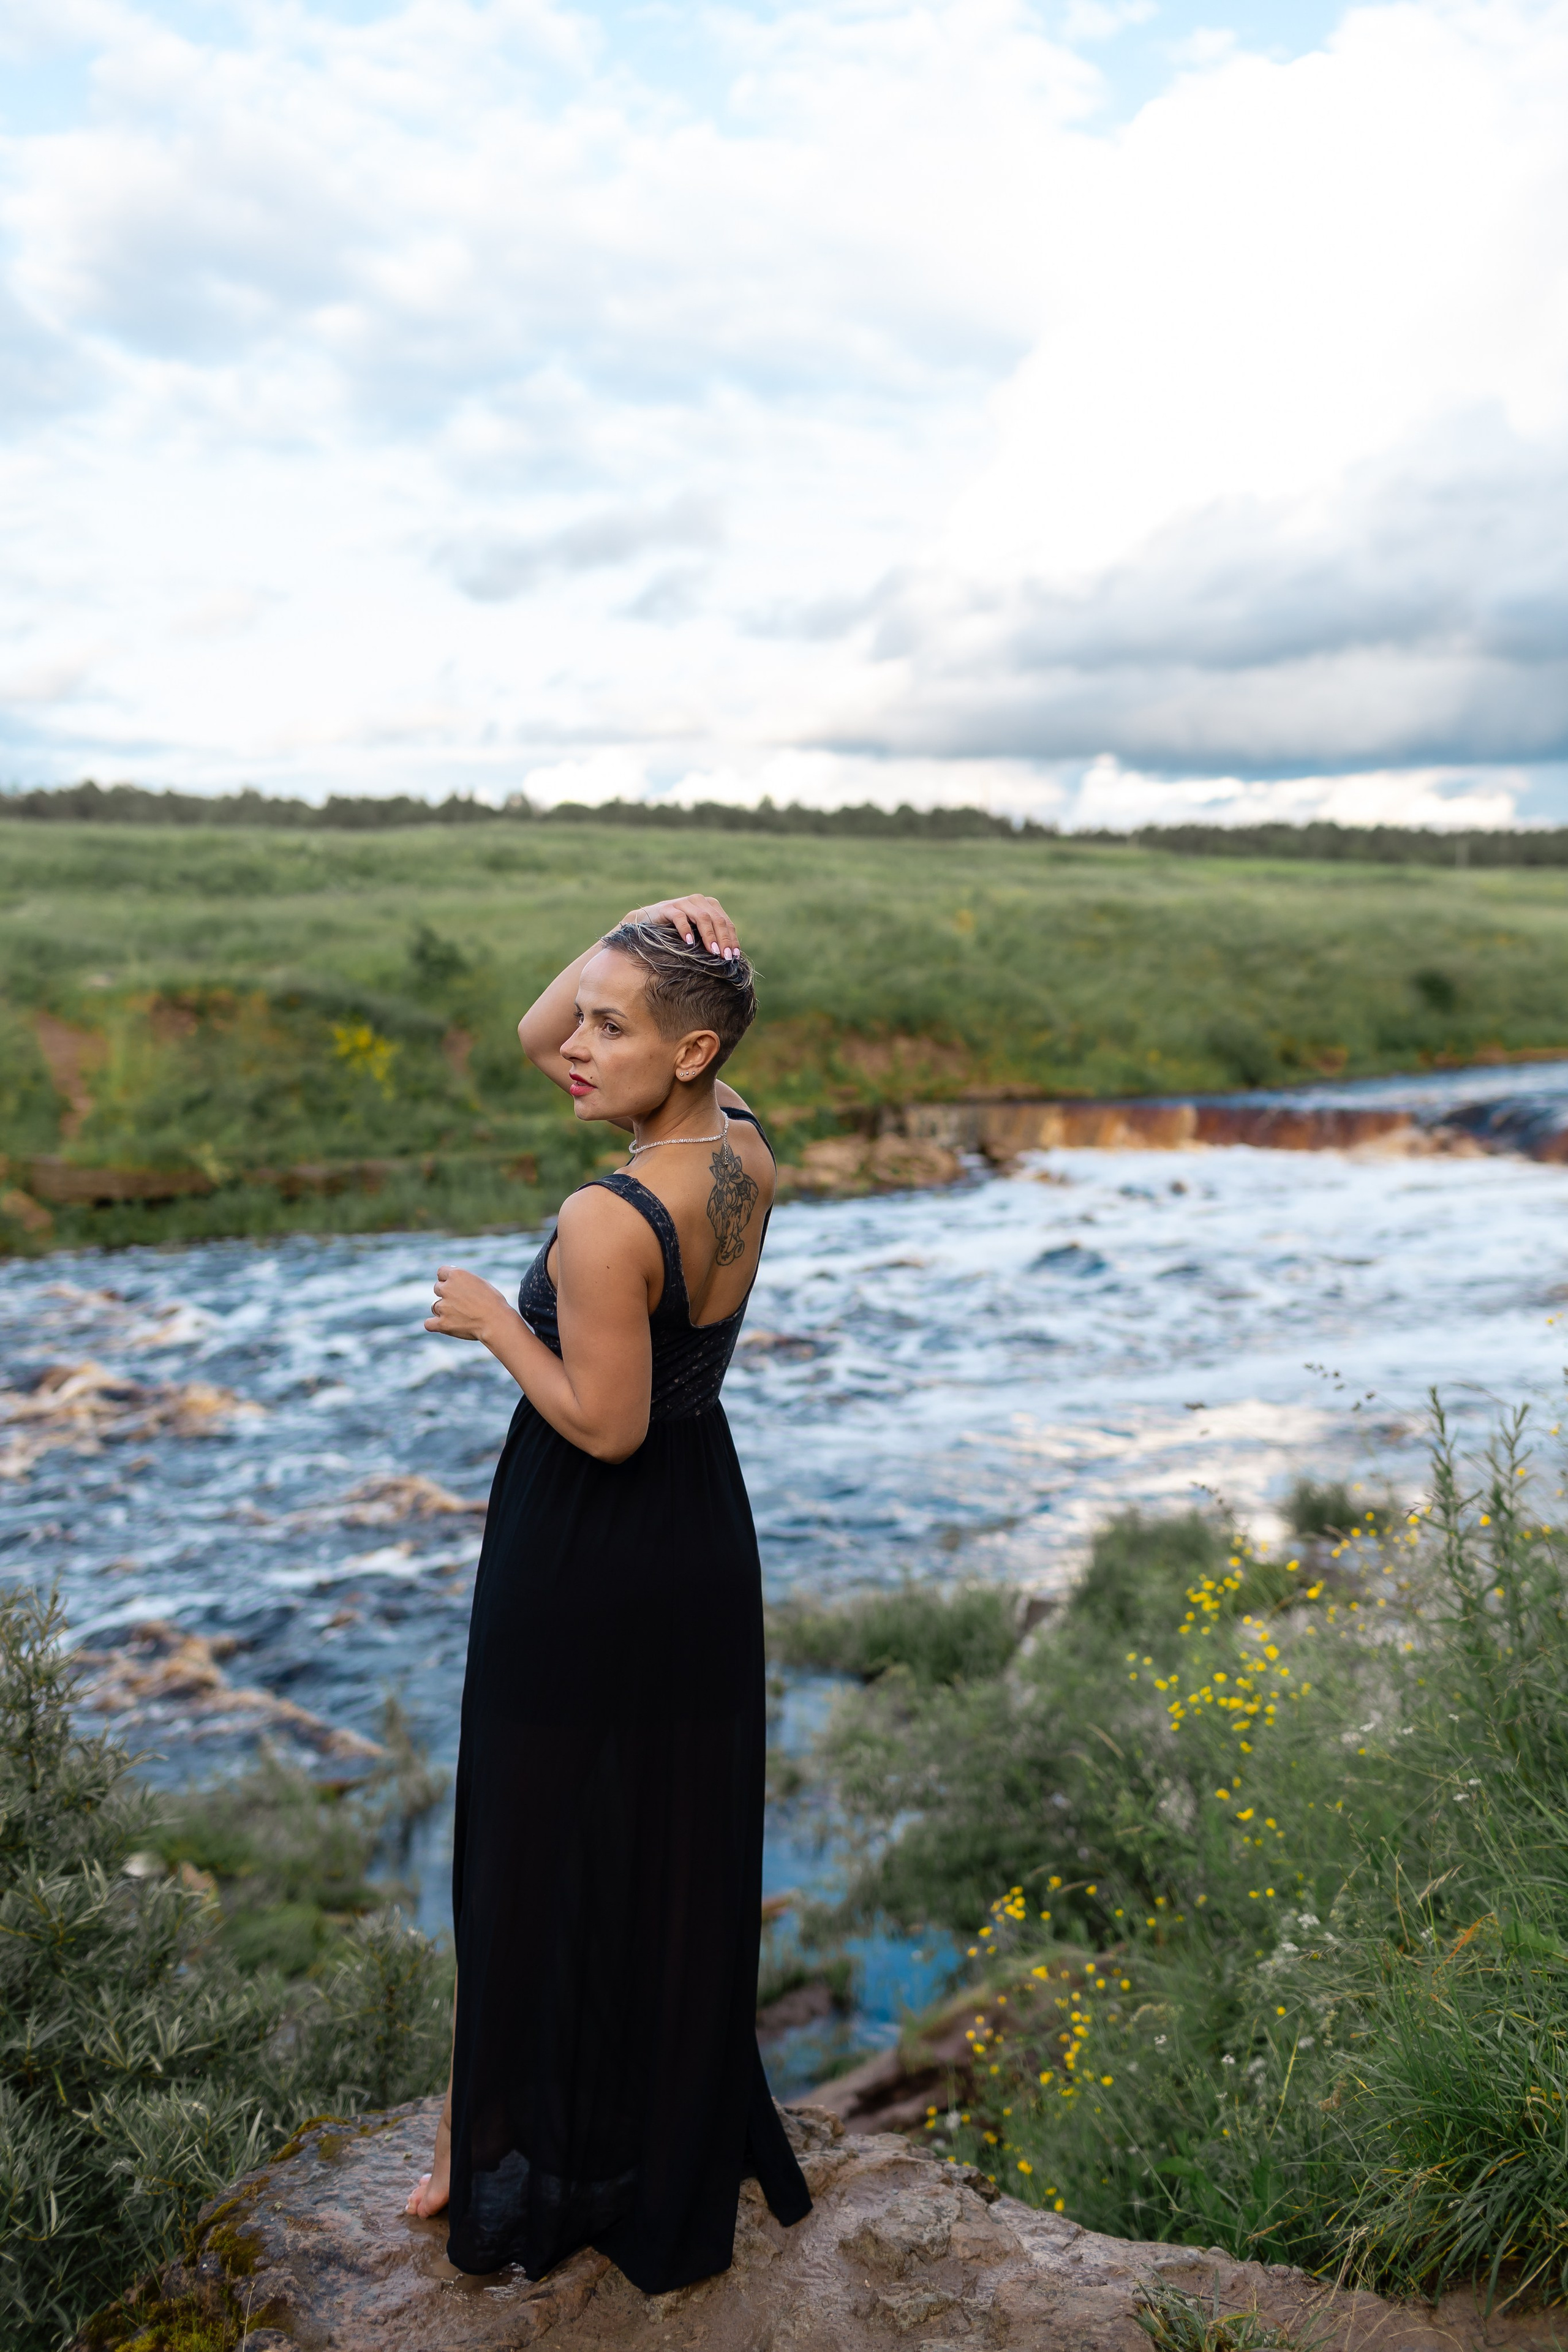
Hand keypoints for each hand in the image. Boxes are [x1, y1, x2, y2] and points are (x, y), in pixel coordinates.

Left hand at [426, 1266, 508, 1342]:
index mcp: (456, 1275)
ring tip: (460, 1316)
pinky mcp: (442, 1323)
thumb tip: (454, 1282)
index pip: (441, 1272)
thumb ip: (464, 1281)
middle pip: (437, 1288)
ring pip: (435, 1306)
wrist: (496, 1321)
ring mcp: (443, 1306)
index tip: (454, 1285)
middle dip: (446, 1294)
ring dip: (444, 1310)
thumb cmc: (493, 1302)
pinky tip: (443, 1325)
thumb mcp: (480, 1283)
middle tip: (461, 1303)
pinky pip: (429, 1324)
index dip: (447, 1279)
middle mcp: (447, 1288)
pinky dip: (435, 1324)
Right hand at [621, 894, 738, 958]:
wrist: (647, 922)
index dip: (731, 939)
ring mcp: (683, 902)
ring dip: (709, 936)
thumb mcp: (697, 933)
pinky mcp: (668, 908)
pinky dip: (686, 930)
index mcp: (710, 905)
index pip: (725, 922)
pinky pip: (680, 917)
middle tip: (725, 957)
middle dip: (723, 939)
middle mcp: (699, 900)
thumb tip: (729, 958)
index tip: (734, 956)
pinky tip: (689, 942)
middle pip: (716, 920)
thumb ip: (711, 938)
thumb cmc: (676, 931)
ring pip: (702, 917)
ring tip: (713, 952)